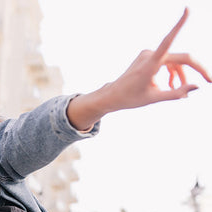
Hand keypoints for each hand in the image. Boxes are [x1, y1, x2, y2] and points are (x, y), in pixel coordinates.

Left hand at [67, 8, 210, 129]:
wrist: (112, 96)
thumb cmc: (130, 99)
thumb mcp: (154, 99)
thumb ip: (176, 93)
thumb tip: (197, 87)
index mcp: (150, 64)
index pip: (168, 41)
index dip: (179, 24)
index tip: (187, 9)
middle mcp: (149, 55)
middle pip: (181, 59)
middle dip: (196, 70)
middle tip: (210, 81)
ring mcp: (148, 54)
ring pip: (174, 62)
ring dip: (181, 76)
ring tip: (181, 91)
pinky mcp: (148, 56)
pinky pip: (167, 63)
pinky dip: (172, 74)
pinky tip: (171, 85)